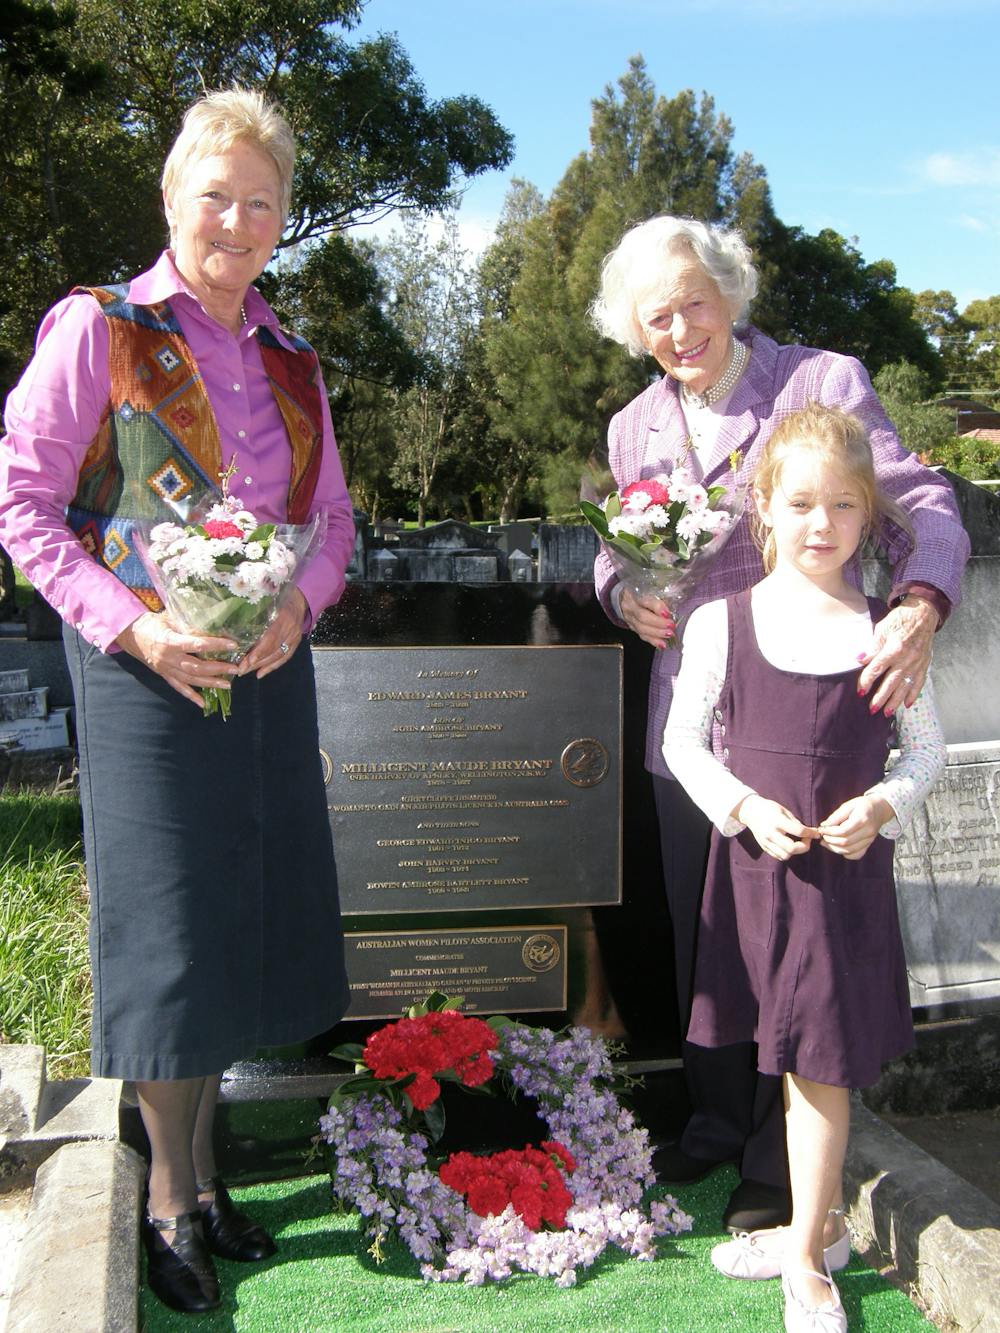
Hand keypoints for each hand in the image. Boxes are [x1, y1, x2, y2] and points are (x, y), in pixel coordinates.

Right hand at [116, 612, 238, 707]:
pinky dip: (191, 696)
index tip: (232, 645)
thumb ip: (188, 625)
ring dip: (210, 683)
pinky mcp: (164, 675)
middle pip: (197, 667)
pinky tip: (203, 703)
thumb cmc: (152, 623)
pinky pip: (179, 688)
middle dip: (218, 669)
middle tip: (235, 669)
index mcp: (170, 642)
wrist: (131, 635)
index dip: (216, 645)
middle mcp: (168, 658)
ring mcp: (166, 669)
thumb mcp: (170, 618)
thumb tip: (212, 625)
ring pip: (191, 680)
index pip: (197, 645)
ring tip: (227, 684)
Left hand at [239, 586, 307, 678]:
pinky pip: (284, 658)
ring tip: (246, 671)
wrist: (300, 599)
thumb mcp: (268, 600)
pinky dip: (272, 667)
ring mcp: (294, 637)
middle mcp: (290, 629)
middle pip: (273, 649)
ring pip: (278, 655)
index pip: (271, 637)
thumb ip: (256, 611)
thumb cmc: (279, 597)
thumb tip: (234, 624)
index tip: (247, 660)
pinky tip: (260, 673)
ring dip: (261, 665)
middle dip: (256, 661)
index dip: (260, 650)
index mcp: (283, 616)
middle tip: (240, 669)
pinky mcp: (296, 643)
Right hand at [619, 587, 675, 649]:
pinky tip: (662, 644)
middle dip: (658, 623)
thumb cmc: (639, 591)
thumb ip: (661, 590)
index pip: (645, 600)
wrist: (622, 597)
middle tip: (671, 625)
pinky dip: (653, 641)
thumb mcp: (648, 586)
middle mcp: (631, 607)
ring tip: (669, 634)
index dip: (657, 607)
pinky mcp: (633, 628)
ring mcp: (630, 619)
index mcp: (635, 593)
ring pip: (641, 629)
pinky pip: (642, 636)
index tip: (667, 613)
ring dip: (657, 633)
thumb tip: (679, 590)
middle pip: (642, 617)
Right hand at [736, 794, 817, 861]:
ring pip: (786, 856)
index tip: (816, 833)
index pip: (799, 831)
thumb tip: (807, 832)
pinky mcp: (764, 847)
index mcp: (777, 821)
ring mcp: (766, 842)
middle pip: (792, 848)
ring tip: (797, 843)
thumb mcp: (783, 810)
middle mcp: (771, 834)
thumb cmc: (769, 808)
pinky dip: (787, 853)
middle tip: (807, 839)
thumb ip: (795, 822)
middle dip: (804, 846)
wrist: (750, 811)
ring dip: (795, 851)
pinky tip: (788, 845)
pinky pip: (778, 856)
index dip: (811, 834)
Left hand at [818, 793, 892, 859]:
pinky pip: (856, 855)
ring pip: (849, 851)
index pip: (843, 831)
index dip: (829, 832)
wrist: (880, 809)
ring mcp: (870, 840)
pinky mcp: (869, 845)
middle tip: (822, 835)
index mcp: (863, 819)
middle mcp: (868, 832)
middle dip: (830, 840)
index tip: (821, 829)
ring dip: (834, 848)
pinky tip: (837, 847)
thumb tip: (824, 825)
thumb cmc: (862, 805)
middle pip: (846, 843)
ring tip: (825, 842)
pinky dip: (845, 854)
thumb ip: (836, 816)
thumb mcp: (848, 805)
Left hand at [857, 598, 935, 715]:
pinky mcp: (925, 664)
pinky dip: (913, 694)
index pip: (877, 669)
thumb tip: (860, 660)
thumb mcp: (883, 629)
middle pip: (891, 682)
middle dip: (881, 698)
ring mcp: (917, 663)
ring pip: (905, 686)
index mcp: (894, 648)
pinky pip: (919, 682)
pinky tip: (907, 705)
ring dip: (895, 701)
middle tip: (872, 710)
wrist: (924, 613)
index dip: (867, 681)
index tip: (860, 691)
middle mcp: (907, 658)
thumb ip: (873, 647)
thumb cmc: (900, 619)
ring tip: (887, 713)